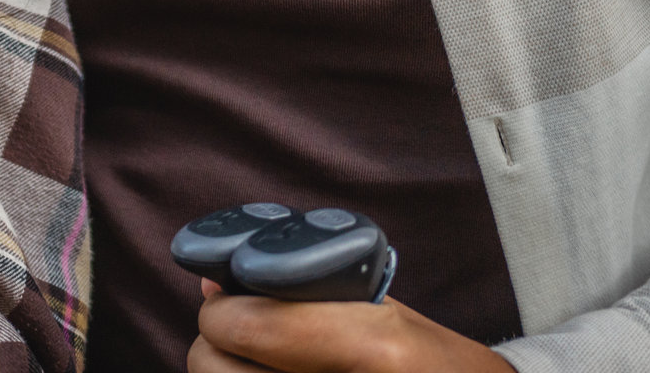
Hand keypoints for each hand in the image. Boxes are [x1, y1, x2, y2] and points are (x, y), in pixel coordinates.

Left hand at [191, 286, 514, 372]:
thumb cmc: (435, 367)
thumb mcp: (385, 315)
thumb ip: (302, 295)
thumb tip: (215, 285)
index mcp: (373, 350)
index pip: (251, 323)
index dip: (225, 308)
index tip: (227, 301)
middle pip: (213, 368)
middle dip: (215, 346)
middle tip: (237, 336)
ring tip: (256, 365)